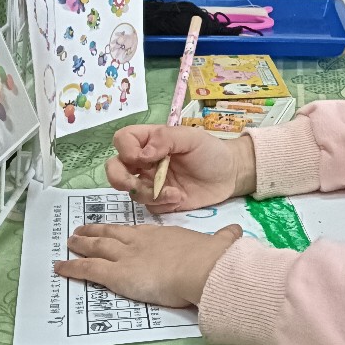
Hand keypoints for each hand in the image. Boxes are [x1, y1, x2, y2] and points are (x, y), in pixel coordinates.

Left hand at [55, 222, 242, 306]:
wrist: (202, 267)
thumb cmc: (210, 257)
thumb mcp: (219, 243)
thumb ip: (224, 238)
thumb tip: (236, 234)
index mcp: (161, 234)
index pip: (136, 230)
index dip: (122, 230)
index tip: (114, 228)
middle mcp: (139, 241)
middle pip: (111, 233)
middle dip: (95, 231)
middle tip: (80, 230)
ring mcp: (126, 256)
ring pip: (96, 247)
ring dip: (80, 244)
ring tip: (68, 243)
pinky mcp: (116, 274)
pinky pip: (89, 269)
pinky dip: (72, 268)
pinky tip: (60, 268)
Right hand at [105, 124, 256, 213]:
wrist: (230, 176)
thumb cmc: (211, 151)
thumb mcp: (192, 138)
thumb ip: (166, 139)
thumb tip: (142, 154)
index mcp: (150, 141)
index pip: (123, 140)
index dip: (126, 149)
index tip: (143, 158)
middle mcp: (145, 162)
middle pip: (114, 168)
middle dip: (119, 178)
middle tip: (133, 184)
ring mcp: (151, 183)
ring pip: (131, 191)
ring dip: (149, 194)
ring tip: (174, 193)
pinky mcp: (160, 201)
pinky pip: (148, 206)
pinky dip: (162, 203)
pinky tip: (179, 198)